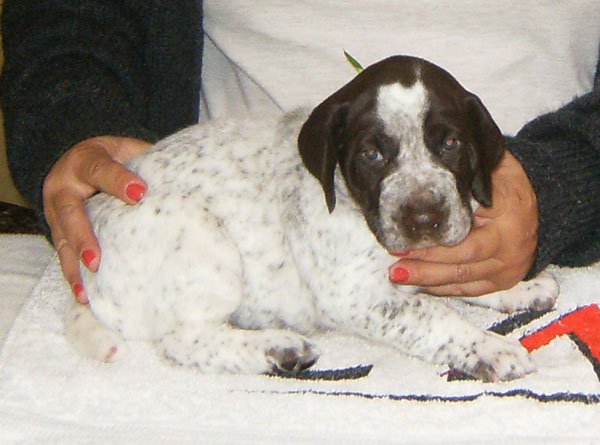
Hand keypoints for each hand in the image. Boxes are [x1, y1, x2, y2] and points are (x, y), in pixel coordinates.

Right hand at [43, 136, 151, 302]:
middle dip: (83, 237)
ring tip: (85, 291)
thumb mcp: (126, 149)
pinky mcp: (57, 231)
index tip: (140, 193)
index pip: (100, 169)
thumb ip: (146, 159)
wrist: (75, 159)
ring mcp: (55, 212)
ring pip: (61, 240)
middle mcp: (64, 186)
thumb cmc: (111, 157)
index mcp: (85, 161)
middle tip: (96, 260)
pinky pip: (63, 255)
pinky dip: (73, 276)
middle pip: (70, 212)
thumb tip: (183, 174)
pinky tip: (83, 296)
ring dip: (74, 266)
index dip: (118, 181)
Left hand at [388, 151, 537, 295]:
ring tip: (398, 275)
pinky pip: (468, 290)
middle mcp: (511, 247)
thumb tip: (438, 160)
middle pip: (462, 263)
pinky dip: (442, 288)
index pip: (466, 237)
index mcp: (511, 215)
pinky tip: (418, 284)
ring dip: (427, 279)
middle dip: (425, 265)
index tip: (405, 239)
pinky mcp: (502, 282)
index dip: (434, 244)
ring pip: (462, 280)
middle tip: (395, 261)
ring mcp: (508, 268)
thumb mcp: (498, 168)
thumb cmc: (509, 184)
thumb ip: (474, 167)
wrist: (547, 205)